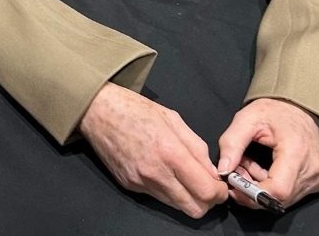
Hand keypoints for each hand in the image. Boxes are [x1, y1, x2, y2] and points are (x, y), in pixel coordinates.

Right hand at [79, 83, 227, 217]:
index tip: (220, 185)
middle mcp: (155, 173)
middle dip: (207, 201)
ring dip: (187, 197)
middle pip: (194, 208)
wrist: (98, 111)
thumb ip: (196, 147)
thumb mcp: (173, 119)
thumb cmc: (134, 109)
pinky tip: (162, 172)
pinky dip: (166, 190)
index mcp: (170, 152)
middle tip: (206, 186)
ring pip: (176, 207)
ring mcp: (141, 182)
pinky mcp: (129, 186)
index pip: (206, 190)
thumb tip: (213, 171)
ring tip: (184, 178)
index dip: (220, 192)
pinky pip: (157, 197)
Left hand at [217, 98, 318, 210]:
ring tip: (253, 164)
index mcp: (297, 152)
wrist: (299, 107)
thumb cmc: (274, 111)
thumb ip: (232, 144)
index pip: (278, 190)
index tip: (234, 184)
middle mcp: (313, 169)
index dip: (252, 193)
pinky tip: (268, 168)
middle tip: (239, 169)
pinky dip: (275, 185)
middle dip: (253, 189)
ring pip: (285, 198)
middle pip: (279, 197)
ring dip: (263, 187)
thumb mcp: (246, 119)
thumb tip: (223, 170)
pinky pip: (294, 194)